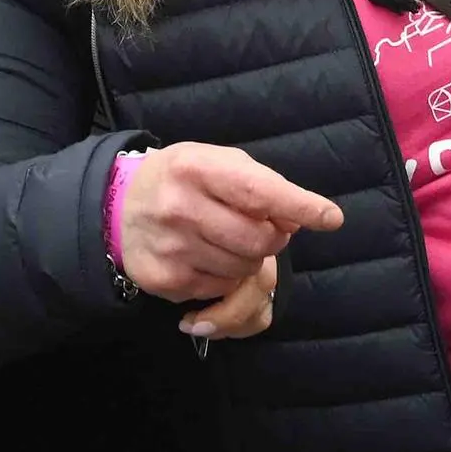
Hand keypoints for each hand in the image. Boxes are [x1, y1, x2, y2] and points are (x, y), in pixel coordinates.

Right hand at [118, 142, 344, 337]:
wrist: (119, 206)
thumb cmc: (182, 179)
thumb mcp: (215, 162)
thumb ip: (258, 184)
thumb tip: (299, 219)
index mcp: (195, 168)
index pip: (257, 191)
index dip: (298, 205)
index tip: (331, 217)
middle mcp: (179, 208)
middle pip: (257, 240)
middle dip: (273, 238)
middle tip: (263, 228)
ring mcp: (170, 248)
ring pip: (242, 269)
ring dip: (247, 258)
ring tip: (225, 239)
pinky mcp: (165, 281)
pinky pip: (220, 290)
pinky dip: (224, 276)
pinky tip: (204, 256)